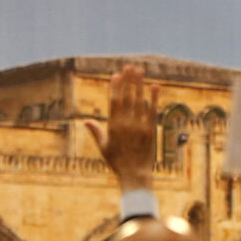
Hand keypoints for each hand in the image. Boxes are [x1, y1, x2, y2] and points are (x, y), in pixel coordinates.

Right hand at [85, 65, 157, 191]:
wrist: (134, 174)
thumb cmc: (117, 162)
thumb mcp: (104, 147)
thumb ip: (96, 132)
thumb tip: (86, 121)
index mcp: (112, 126)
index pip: (114, 102)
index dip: (115, 87)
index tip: (116, 75)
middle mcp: (125, 124)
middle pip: (126, 97)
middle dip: (128, 80)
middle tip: (129, 66)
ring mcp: (139, 127)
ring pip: (139, 101)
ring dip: (139, 84)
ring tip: (139, 71)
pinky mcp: (151, 131)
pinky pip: (152, 111)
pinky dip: (154, 98)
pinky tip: (154, 86)